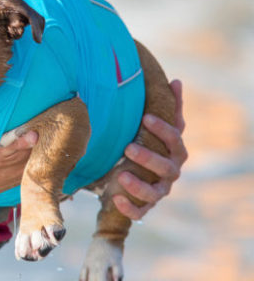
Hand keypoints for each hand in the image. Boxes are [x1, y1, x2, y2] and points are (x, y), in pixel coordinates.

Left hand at [113, 79, 187, 218]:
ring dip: (139, 186)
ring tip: (121, 176)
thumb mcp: (156, 125)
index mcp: (175, 150)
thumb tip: (176, 81)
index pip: (174, 139)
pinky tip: (116, 199)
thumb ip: (169, 106)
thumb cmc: (150, 142)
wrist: (137, 169)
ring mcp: (159, 190)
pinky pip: (140, 211)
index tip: (145, 118)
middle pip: (165, 166)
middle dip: (148, 157)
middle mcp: (171, 171)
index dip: (162, 129)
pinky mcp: (145, 205)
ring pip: (154, 192)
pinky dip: (130, 207)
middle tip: (128, 147)